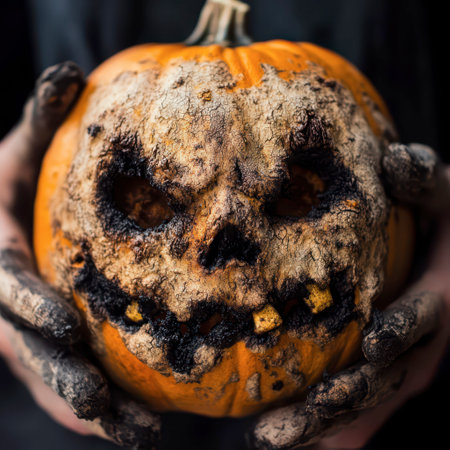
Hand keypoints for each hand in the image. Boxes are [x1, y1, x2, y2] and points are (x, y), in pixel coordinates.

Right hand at [0, 62, 160, 448]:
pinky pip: (79, 386)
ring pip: (58, 382)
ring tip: (143, 437)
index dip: (30, 308)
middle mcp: (11, 309)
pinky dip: (106, 411)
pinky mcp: (55, 350)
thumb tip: (62, 74)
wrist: (7, 222)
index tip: (66, 326)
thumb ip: (37, 124)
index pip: (9, 289)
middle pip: (32, 351)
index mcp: (0, 262)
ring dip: (97, 411)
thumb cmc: (13, 188)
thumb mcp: (18, 155)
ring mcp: (31, 336)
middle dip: (64, 378)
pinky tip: (147, 429)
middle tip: (103, 408)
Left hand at [247, 143, 449, 448]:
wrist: (445, 251)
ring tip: (267, 440)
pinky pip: (361, 408)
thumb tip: (396, 161)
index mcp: (441, 295)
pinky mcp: (389, 371)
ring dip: (321, 424)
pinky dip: (331, 430)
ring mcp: (406, 363)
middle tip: (291, 421)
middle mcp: (424, 340)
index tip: (372, 343)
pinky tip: (293, 444)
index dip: (406, 328)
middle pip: (386, 378)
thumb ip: (423, 181)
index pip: (426, 315)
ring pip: (366, 402)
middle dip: (343, 401)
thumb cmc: (440, 218)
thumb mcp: (442, 193)